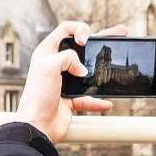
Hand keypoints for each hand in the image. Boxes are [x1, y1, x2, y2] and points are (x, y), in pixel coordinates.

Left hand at [14, 21, 127, 142]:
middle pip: (82, 48)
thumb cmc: (36, 96)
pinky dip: (98, 101)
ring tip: (117, 63)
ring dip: (102, 70)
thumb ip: (68, 57)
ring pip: (88, 72)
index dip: (79, 30)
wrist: (37, 125)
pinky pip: (88, 97)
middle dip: (101, 39)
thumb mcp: (49, 65)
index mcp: (47, 52)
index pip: (65, 30)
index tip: (85, 41)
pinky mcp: (70, 99)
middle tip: (119, 33)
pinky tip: (107, 102)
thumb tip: (82, 69)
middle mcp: (56, 65)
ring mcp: (64, 82)